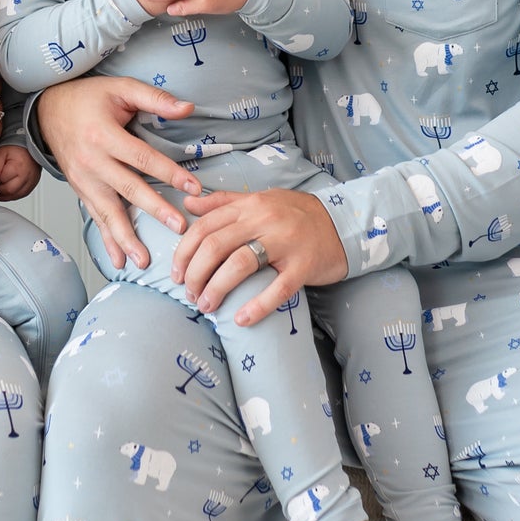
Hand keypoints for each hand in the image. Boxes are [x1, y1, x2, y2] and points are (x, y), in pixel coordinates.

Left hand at [0, 143, 40, 200]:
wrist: (29, 150)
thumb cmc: (16, 151)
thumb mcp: (1, 153)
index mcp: (18, 167)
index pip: (2, 180)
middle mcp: (26, 177)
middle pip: (9, 191)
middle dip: (0, 188)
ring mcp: (31, 182)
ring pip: (14, 196)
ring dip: (5, 194)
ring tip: (0, 186)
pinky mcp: (32, 186)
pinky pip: (20, 196)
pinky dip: (12, 195)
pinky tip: (7, 191)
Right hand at [35, 75, 198, 270]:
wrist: (47, 109)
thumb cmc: (87, 98)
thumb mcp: (121, 87)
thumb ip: (154, 98)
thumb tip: (188, 107)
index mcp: (104, 135)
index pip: (143, 158)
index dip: (170, 173)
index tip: (193, 188)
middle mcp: (92, 161)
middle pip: (128, 189)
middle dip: (155, 210)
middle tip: (178, 228)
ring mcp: (84, 180)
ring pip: (108, 212)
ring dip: (126, 238)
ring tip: (143, 260)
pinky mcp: (80, 190)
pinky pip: (95, 217)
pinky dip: (107, 240)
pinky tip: (118, 260)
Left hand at [172, 188, 347, 325]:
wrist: (343, 223)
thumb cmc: (296, 214)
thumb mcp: (260, 200)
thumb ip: (224, 202)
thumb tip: (188, 206)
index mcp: (250, 205)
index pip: (205, 226)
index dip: (184, 251)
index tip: (176, 273)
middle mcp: (264, 220)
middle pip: (216, 246)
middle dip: (195, 273)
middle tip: (188, 293)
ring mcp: (285, 243)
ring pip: (239, 265)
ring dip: (216, 289)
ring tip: (206, 306)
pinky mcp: (303, 266)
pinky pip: (277, 289)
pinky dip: (256, 306)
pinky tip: (241, 320)